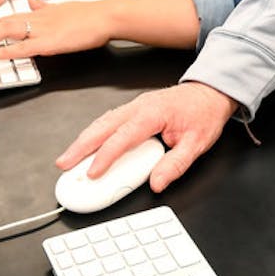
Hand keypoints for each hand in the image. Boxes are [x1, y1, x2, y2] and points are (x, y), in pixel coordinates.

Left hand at [0, 0, 109, 59]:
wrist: (105, 16)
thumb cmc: (88, 14)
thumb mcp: (61, 6)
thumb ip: (44, 5)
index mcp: (37, 13)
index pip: (5, 18)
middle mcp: (35, 20)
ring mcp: (41, 31)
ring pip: (6, 33)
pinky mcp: (50, 43)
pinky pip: (22, 47)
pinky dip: (4, 51)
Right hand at [57, 83, 236, 192]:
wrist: (210, 92)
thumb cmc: (203, 114)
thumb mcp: (197, 143)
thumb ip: (176, 164)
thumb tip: (157, 183)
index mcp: (153, 113)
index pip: (122, 137)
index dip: (105, 157)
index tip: (93, 173)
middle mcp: (139, 106)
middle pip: (102, 126)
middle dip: (80, 146)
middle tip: (64, 164)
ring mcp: (134, 106)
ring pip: (102, 122)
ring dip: (83, 139)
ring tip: (68, 158)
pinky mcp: (133, 109)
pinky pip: (108, 120)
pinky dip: (93, 133)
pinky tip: (86, 145)